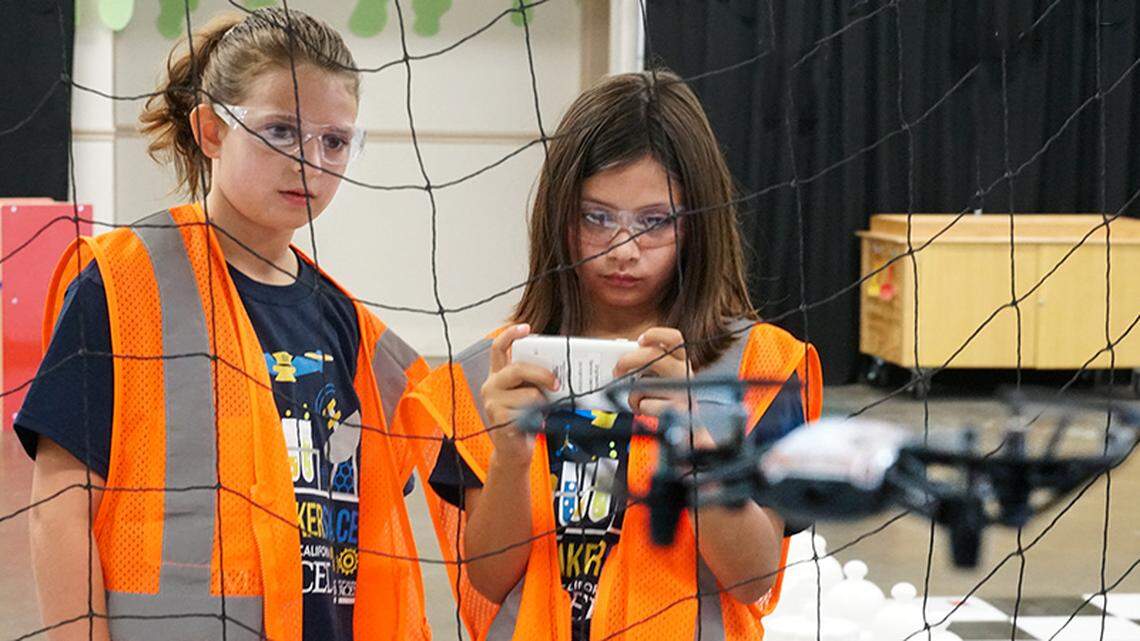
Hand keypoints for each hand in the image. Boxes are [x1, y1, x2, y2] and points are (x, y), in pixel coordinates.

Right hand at [481, 324, 558, 469]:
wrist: (514, 450)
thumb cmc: (524, 419)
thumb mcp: (529, 393)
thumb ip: (534, 379)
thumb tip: (558, 370)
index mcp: (498, 375)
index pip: (499, 348)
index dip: (511, 334)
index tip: (526, 328)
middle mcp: (491, 386)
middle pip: (517, 368)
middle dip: (541, 374)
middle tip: (556, 382)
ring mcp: (493, 403)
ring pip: (527, 393)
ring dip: (542, 402)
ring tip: (542, 411)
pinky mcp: (499, 419)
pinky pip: (526, 412)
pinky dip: (537, 417)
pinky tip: (537, 422)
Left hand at [613, 327, 693, 416]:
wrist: (685, 430)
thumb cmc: (665, 400)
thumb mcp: (659, 378)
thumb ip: (645, 365)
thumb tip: (619, 361)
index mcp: (681, 361)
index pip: (675, 339)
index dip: (655, 335)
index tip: (640, 340)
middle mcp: (684, 373)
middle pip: (652, 355)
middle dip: (627, 360)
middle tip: (617, 370)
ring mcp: (682, 390)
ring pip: (644, 382)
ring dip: (633, 392)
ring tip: (637, 399)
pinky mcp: (676, 409)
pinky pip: (644, 403)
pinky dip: (639, 407)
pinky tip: (645, 410)